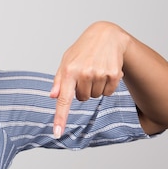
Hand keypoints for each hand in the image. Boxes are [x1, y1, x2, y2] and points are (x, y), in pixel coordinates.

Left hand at [49, 21, 128, 137]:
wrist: (106, 35)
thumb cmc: (82, 50)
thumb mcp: (66, 61)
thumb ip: (59, 81)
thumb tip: (52, 97)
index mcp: (68, 71)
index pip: (63, 100)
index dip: (60, 118)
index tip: (57, 133)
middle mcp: (84, 73)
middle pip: (82, 99)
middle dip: (82, 90)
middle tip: (85, 74)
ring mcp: (100, 74)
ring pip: (95, 96)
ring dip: (95, 87)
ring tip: (95, 70)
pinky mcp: (114, 74)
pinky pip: (108, 92)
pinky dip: (107, 85)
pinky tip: (105, 71)